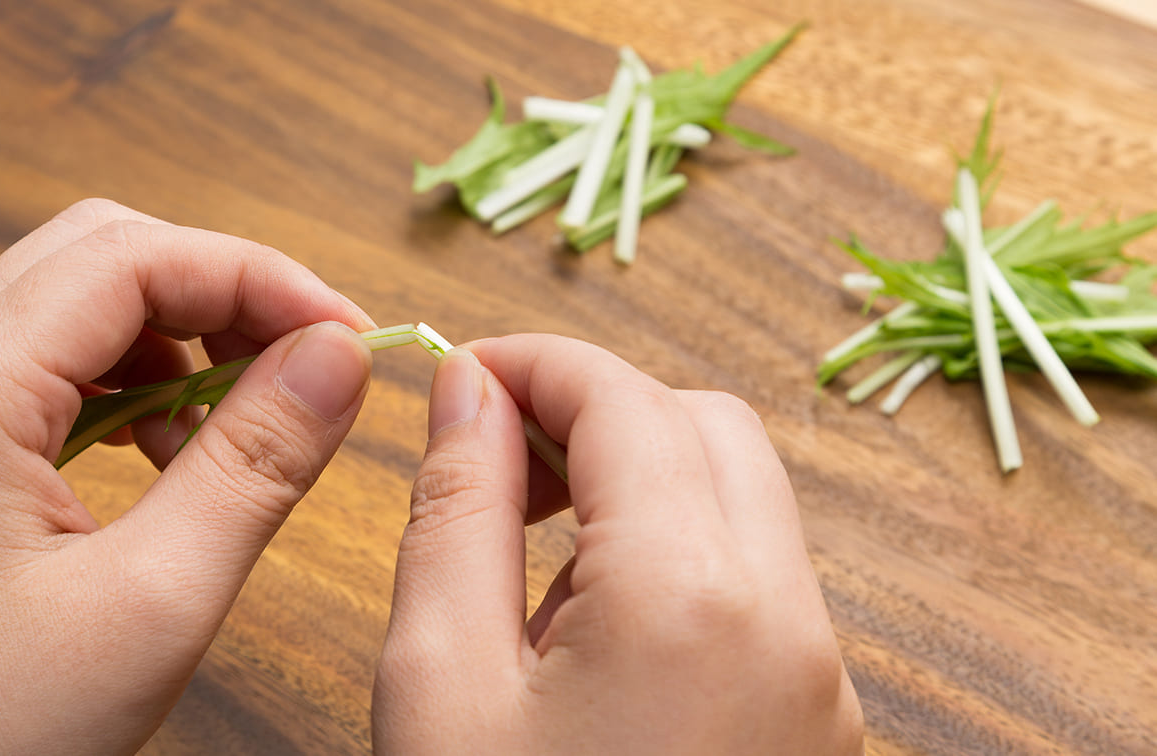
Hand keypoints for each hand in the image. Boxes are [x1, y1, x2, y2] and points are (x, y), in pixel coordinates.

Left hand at [0, 199, 374, 752]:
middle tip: (309, 364)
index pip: (132, 257)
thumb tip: (340, 358)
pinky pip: (59, 369)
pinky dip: (141, 386)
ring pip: (82, 307)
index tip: (350, 337)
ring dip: (183, 339)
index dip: (259, 277)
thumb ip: (256, 465)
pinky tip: (176, 453)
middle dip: (222, 293)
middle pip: (103, 258)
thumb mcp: (153, 601)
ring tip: (245, 422)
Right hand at [373, 335, 863, 753]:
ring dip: (634, 476)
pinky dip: (674, 548)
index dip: (533, 363)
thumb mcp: (441, 682)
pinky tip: (588, 618)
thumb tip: (465, 389)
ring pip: (739, 495)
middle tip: (490, 456)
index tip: (456, 372)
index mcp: (690, 592)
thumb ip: (453, 511)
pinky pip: (755, 576)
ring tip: (526, 545)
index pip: (624, 398)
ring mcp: (817, 672)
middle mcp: (785, 617)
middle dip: (592, 409)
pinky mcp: (815, 715)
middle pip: (702, 425)